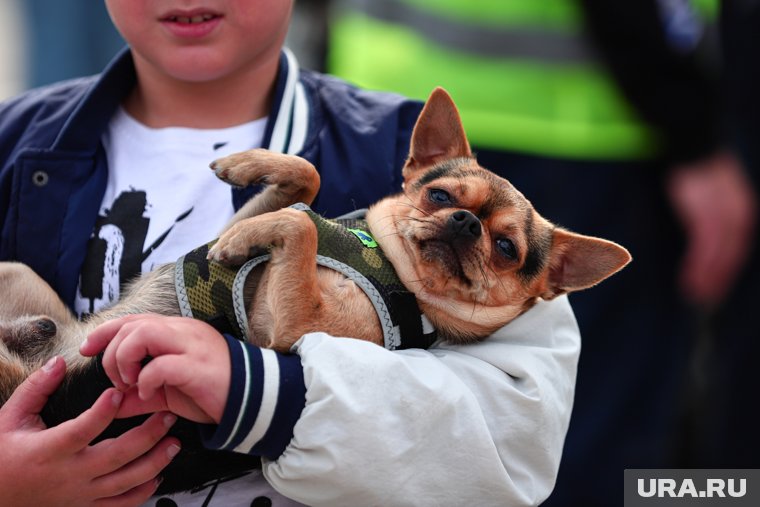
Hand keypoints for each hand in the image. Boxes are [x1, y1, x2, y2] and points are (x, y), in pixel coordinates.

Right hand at [0, 356, 179, 506]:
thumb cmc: (2, 455)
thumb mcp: (10, 417)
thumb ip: (36, 388)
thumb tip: (59, 363)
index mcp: (49, 451)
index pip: (82, 430)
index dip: (102, 412)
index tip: (119, 391)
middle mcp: (69, 475)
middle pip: (116, 456)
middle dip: (147, 435)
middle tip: (168, 415)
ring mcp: (80, 494)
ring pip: (125, 482)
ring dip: (154, 462)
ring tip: (174, 443)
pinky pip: (120, 504)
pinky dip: (143, 491)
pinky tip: (158, 474)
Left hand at [81, 314, 230, 423]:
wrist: (251, 399)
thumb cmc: (211, 391)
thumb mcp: (168, 393)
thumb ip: (139, 396)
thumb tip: (111, 404)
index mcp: (176, 331)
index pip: (133, 320)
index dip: (104, 332)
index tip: (87, 351)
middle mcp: (183, 331)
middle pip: (132, 325)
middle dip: (112, 354)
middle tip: (120, 381)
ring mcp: (192, 346)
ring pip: (142, 335)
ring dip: (126, 360)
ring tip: (132, 384)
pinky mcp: (198, 367)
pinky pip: (160, 366)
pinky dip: (146, 382)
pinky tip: (151, 396)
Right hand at [668, 151, 757, 306]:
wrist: (691, 141)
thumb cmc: (694, 164)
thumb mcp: (707, 189)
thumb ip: (706, 209)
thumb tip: (697, 227)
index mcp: (739, 208)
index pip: (736, 246)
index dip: (725, 268)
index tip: (713, 286)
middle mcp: (737, 214)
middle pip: (733, 255)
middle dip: (720, 278)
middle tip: (706, 299)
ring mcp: (723, 216)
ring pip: (721, 256)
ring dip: (710, 278)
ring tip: (698, 296)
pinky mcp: (707, 216)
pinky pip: (706, 250)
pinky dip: (700, 268)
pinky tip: (691, 283)